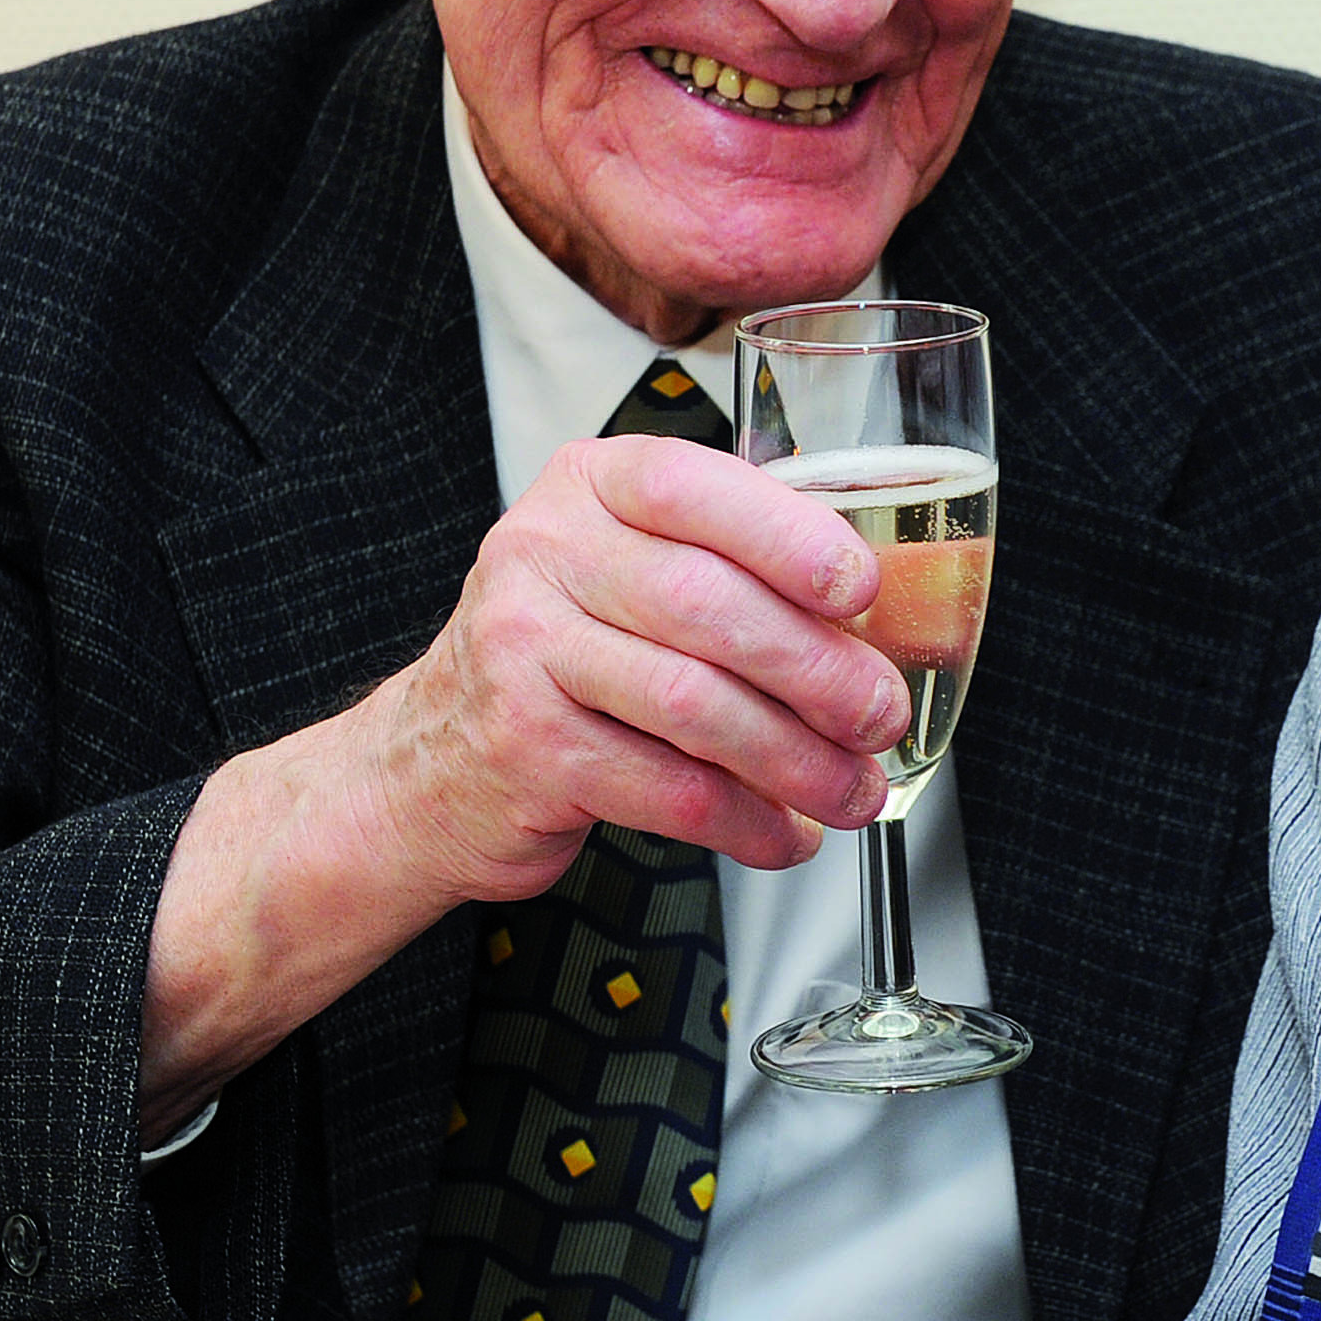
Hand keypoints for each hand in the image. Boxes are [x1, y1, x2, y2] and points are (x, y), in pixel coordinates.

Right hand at [340, 433, 913, 902]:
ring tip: (850, 791)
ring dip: (795, 759)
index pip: (696, 489)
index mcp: (593, 485)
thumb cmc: (570, 651)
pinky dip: (743, 821)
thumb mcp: (634, 571)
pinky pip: (663, 788)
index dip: (789, 538)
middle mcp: (546, 552)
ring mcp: (522, 648)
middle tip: (880, 715)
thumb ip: (737, 567)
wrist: (430, 759)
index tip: (862, 588)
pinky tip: (783, 835)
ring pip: (693, 704)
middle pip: (709, 606)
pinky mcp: (524, 746)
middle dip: (817, 670)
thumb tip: (890, 617)